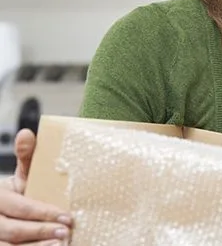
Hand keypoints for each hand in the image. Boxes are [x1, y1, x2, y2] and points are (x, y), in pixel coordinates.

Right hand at [0, 129, 71, 244]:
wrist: (11, 210)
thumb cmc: (22, 191)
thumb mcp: (25, 173)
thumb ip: (27, 156)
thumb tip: (26, 133)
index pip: (19, 207)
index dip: (42, 213)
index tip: (67, 216)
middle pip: (13, 230)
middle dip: (41, 231)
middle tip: (66, 231)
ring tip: (60, 244)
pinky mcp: (0, 244)